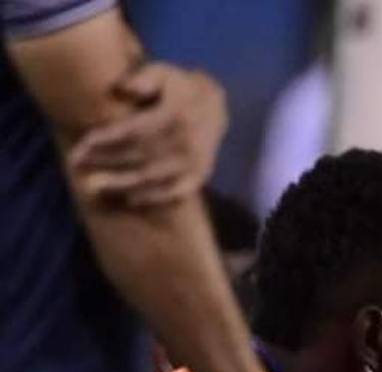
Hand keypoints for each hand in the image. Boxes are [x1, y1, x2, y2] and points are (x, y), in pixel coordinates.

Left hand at [69, 61, 226, 205]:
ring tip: (94, 187)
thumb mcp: (164, 73)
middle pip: (139, 156)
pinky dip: (153, 197)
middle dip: (105, 161)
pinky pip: (175, 192)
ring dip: (122, 183)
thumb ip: (144, 78)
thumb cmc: (179, 87)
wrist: (215, 106)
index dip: (107, 139)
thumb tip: (123, 88)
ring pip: (153, 177)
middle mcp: (186, 141)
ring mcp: (195, 161)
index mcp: (176, 115)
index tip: (81, 145)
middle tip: (77, 165)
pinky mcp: (200, 175)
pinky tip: (130, 200)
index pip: (134, 130)